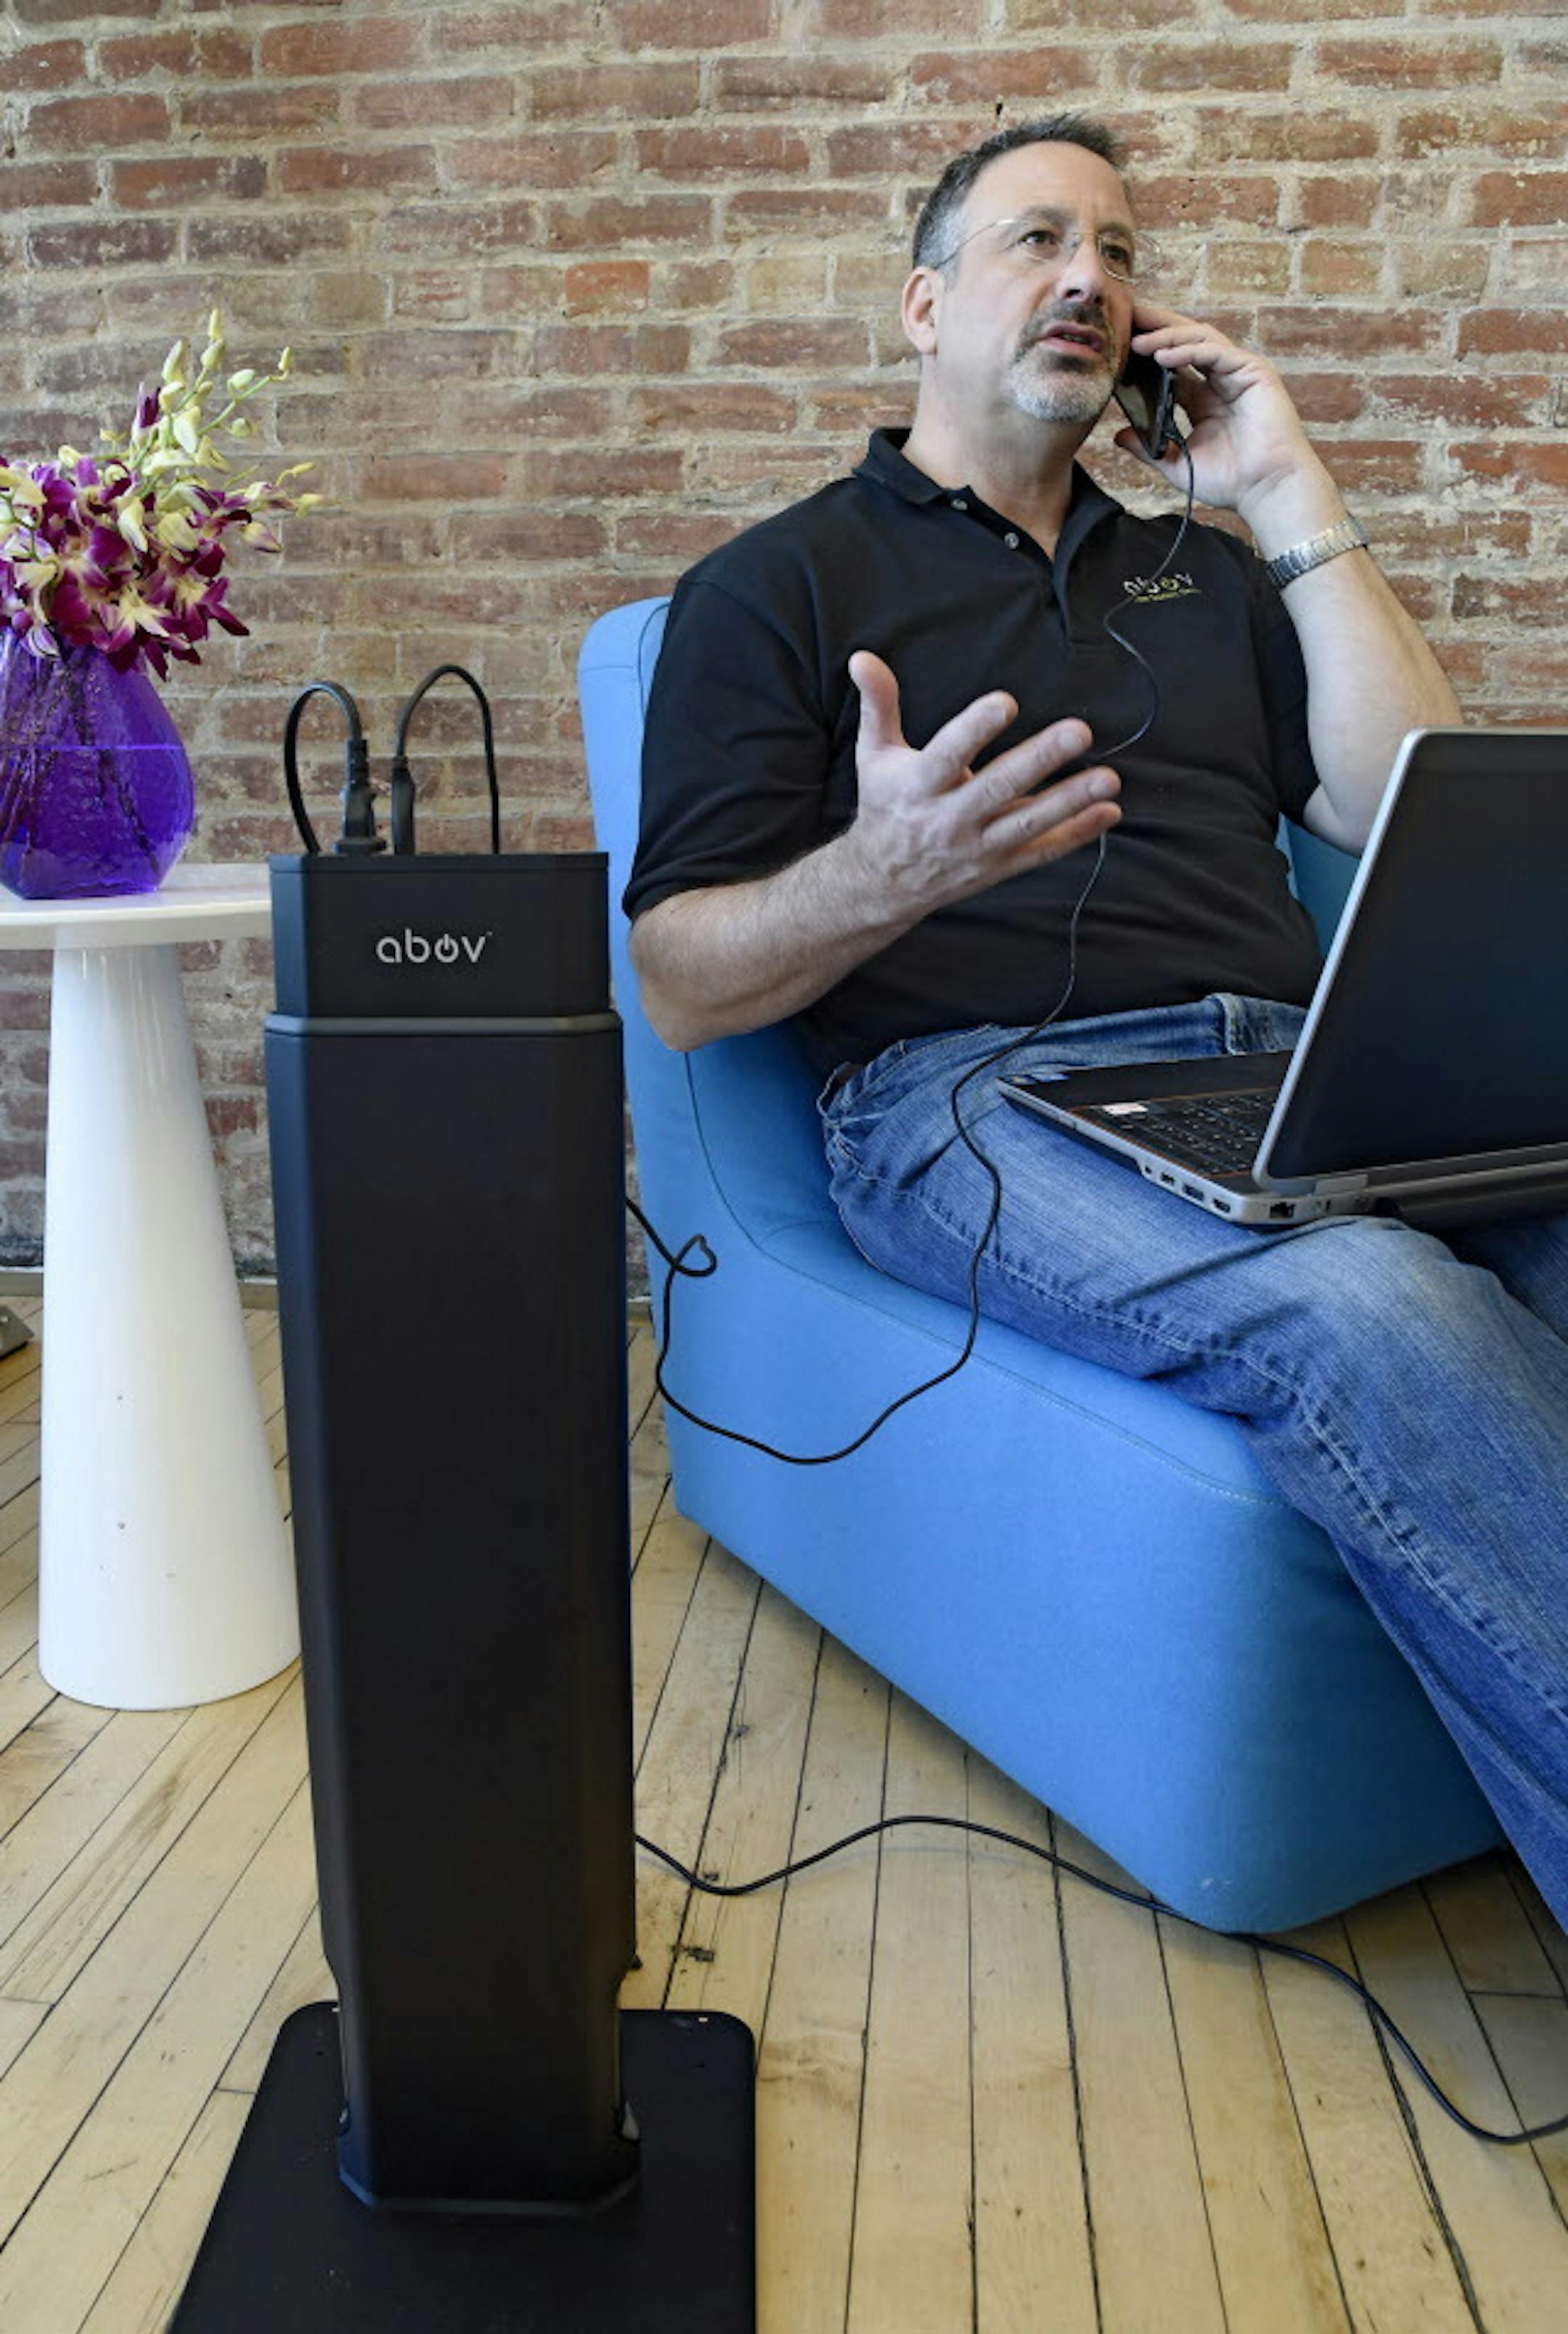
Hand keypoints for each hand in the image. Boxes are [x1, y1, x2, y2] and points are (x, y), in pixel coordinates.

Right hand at [843, 651, 1120, 921]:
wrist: (882, 882)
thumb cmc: (885, 806)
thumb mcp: (873, 755)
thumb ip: (878, 705)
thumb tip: (863, 658)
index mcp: (918, 786)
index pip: (947, 754)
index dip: (975, 729)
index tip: (1006, 701)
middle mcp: (948, 820)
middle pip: (998, 787)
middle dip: (1040, 759)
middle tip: (1079, 732)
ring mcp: (976, 847)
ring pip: (1027, 823)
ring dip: (1071, 801)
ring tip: (1109, 779)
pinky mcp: (997, 866)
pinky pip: (1041, 851)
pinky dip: (1076, 835)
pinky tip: (1108, 813)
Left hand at [1114, 303, 1334, 530]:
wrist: (1267, 490)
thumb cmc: (1232, 481)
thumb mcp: (1177, 464)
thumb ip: (1149, 448)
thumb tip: (1118, 436)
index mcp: (1204, 399)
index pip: (1173, 363)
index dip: (1148, 350)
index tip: (1118, 344)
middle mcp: (1221, 380)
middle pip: (1186, 340)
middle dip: (1156, 326)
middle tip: (1126, 316)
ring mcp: (1239, 373)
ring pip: (1200, 339)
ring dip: (1167, 337)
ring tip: (1137, 342)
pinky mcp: (1254, 372)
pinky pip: (1216, 352)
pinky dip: (1189, 351)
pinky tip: (1162, 356)